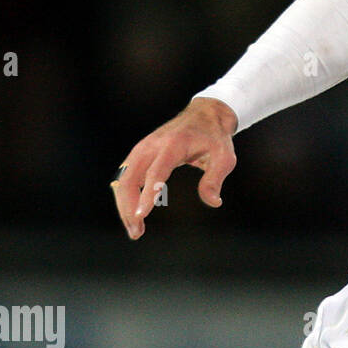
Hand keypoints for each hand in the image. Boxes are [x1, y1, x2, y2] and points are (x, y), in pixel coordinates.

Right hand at [111, 97, 238, 239]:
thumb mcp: (224, 157)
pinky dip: (125, 197)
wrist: (205, 115)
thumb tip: (213, 202)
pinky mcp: (138, 154)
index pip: (156, 172)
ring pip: (123, 180)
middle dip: (129, 207)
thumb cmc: (215, 138)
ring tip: (135, 230)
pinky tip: (132, 214)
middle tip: (137, 232)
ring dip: (124, 206)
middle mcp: (151, 145)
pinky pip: (125, 177)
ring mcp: (142, 148)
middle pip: (130, 178)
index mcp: (172, 145)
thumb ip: (215, 179)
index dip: (147, 194)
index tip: (141, 215)